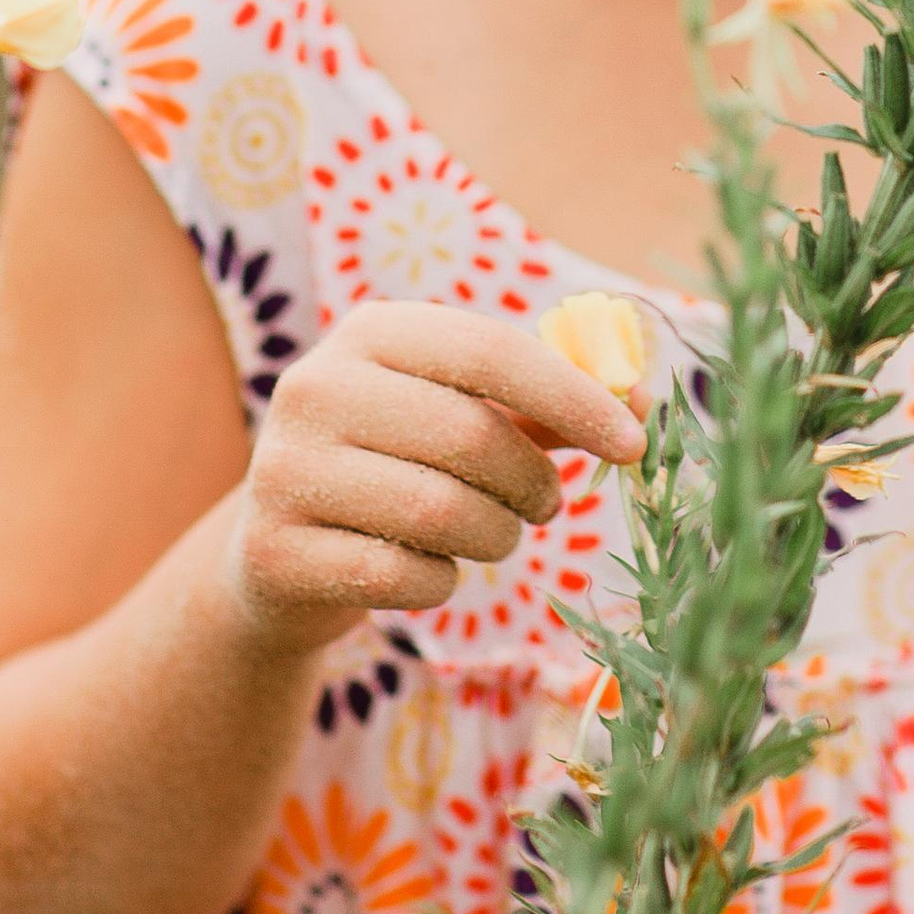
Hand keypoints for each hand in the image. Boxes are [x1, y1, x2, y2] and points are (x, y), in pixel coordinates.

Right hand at [223, 300, 648, 652]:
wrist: (273, 551)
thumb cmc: (393, 466)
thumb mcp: (453, 415)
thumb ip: (539, 406)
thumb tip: (639, 402)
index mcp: (370, 331)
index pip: (490, 350)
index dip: (572, 398)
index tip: (632, 444)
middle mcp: (316, 387)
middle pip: (471, 436)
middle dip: (533, 483)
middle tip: (546, 505)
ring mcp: (284, 469)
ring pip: (440, 512)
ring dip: (494, 536)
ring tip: (492, 535)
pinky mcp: (273, 551)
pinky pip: (400, 576)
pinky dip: (439, 582)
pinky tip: (429, 571)